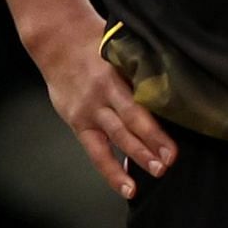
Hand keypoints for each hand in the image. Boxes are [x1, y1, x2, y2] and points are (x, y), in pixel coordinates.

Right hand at [30, 15, 176, 199]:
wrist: (56, 42)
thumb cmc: (92, 43)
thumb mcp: (117, 51)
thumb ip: (138, 72)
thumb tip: (171, 93)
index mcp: (112, 75)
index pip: (136, 106)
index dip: (154, 129)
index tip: (171, 148)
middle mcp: (100, 95)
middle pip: (127, 125)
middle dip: (149, 146)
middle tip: (168, 164)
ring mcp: (87, 110)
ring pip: (113, 139)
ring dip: (135, 158)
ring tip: (154, 174)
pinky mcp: (77, 122)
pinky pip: (95, 151)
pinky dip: (111, 169)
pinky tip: (126, 185)